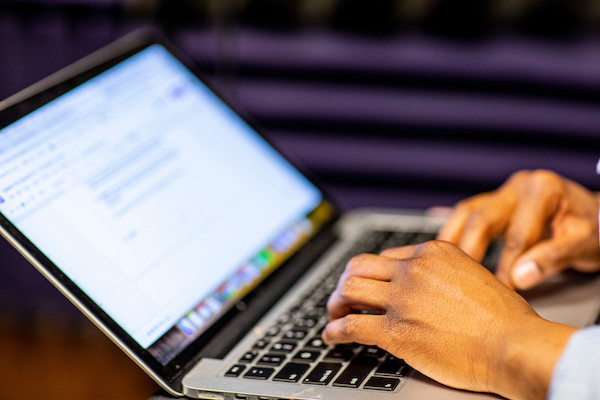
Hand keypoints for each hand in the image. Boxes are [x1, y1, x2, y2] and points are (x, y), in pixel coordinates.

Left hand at [323, 241, 576, 399]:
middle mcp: (412, 270)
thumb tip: (427, 284)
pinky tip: (332, 336)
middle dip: (346, 281)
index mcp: (432, 253)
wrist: (513, 345)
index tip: (369, 285)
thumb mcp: (475, 275)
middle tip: (342, 296)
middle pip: (359, 266)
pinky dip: (335, 331)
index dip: (374, 273)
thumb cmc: (504, 318)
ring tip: (333, 314)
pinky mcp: (395, 330)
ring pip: (349, 290)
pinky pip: (351, 325)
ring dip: (335, 303)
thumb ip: (445, 274)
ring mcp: (402, 298)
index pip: (387, 257)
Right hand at [438, 170, 599, 289]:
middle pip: (483, 218)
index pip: (519, 234)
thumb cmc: (593, 228)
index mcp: (543, 189)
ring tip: (444, 266)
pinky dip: (453, 233)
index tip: (503, 291)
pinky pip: (465, 214)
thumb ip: (552, 259)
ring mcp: (503, 192)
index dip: (509, 265)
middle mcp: (519, 186)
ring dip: (454, 241)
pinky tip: (445, 252)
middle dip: (473, 253)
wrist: (596, 216)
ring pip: (467, 213)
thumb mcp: (584, 243)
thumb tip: (519, 278)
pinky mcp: (493, 201)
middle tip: (466, 281)